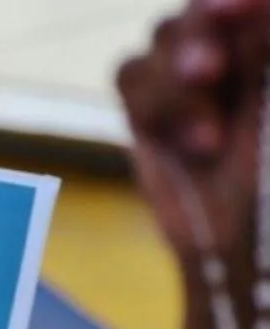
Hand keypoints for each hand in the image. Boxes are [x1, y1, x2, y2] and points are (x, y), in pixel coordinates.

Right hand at [117, 0, 269, 268]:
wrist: (244, 245)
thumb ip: (266, 53)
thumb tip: (254, 4)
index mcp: (265, 43)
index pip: (249, 4)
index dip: (241, 0)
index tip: (242, 8)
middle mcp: (236, 46)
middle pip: (205, 4)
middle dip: (202, 32)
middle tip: (209, 73)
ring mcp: (192, 71)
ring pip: (165, 34)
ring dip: (178, 85)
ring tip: (208, 142)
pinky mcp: (151, 104)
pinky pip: (131, 73)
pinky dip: (155, 106)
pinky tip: (192, 145)